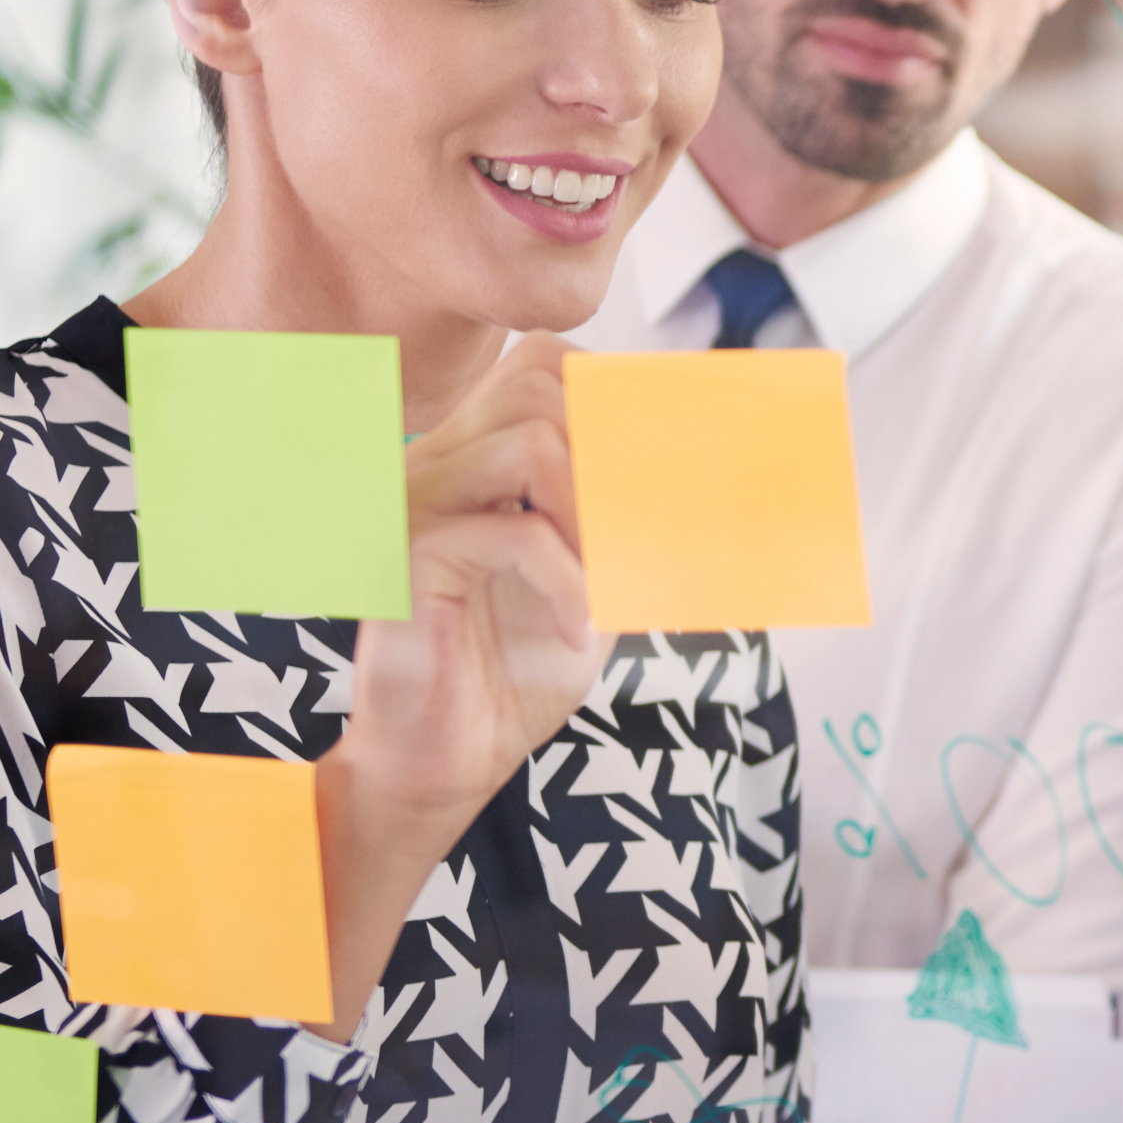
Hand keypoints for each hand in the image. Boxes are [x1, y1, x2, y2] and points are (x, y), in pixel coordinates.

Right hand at [309, 335, 606, 1033]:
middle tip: (631, 536)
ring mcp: (413, 499)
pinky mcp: (402, 556)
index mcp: (476, 453)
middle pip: (541, 381)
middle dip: (612, 456)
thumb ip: (631, 519)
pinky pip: (512, 535)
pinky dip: (569, 584)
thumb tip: (720, 465)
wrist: (448, 759)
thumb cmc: (517, 671)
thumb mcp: (599, 581)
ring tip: (604, 586)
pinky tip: (576, 630)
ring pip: (533, 445)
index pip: (545, 363)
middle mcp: (437, 459)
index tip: (672, 468)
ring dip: (597, 520)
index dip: (619, 399)